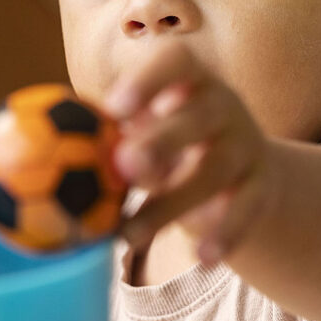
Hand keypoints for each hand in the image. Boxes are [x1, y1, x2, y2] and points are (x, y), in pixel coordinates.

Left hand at [105, 42, 274, 263]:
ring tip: (128, 235)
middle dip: (164, 139)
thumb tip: (57, 153)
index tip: (114, 107)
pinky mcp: (263, 185)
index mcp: (190, 80)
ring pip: (216, 170)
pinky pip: (247, 209)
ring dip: (172, 203)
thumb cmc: (171, 141)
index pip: (176, 62)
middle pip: (200, 116)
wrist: (244, 171)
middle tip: (125, 164)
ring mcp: (248, 144)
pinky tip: (202, 259)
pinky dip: (226, 234)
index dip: (147, 80)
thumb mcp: (148, 130)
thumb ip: (116, 137)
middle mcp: (225, 105)